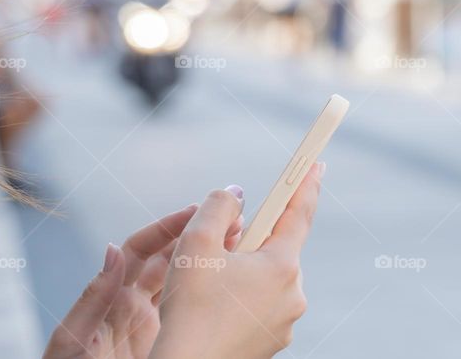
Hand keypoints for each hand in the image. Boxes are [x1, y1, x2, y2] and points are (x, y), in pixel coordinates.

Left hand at [42, 203, 243, 358]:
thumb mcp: (75, 336)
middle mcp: (132, 305)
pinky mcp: (164, 345)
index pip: (141, 250)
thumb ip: (94, 297)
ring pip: (182, 286)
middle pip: (168, 262)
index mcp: (111, 295)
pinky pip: (188, 317)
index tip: (193, 212)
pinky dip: (208, 301)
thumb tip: (112, 250)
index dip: (166, 228)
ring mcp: (151, 326)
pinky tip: (230, 292)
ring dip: (206, 265)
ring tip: (236, 246)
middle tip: (226, 222)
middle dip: (194, 239)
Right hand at [151, 162, 324, 358]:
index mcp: (280, 265)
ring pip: (265, 278)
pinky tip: (213, 305)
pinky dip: (241, 296)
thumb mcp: (196, 241)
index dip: (305, 185)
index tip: (317, 164)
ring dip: (243, 269)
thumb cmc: (190, 305)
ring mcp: (285, 321)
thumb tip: (236, 194)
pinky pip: (260, 304)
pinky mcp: (272, 340)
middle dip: (251, 238)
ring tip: (207, 281)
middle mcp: (292, 293)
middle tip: (220, 242)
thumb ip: (219, 206)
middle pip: (275, 248)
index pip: (298, 214)